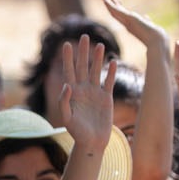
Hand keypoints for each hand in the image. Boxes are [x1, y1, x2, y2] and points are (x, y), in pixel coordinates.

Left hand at [56, 35, 115, 151]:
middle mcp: (83, 90)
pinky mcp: (106, 98)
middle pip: (83, 67)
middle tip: (84, 36)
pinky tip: (113, 61)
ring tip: (99, 45)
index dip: (68, 58)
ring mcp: (95, 93)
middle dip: (83, 52)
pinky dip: (111, 72)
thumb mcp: (68, 118)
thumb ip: (65, 102)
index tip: (67, 44)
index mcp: (72, 93)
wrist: (92, 143)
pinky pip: (109, 82)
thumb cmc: (77, 132)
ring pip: (96, 71)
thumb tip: (67, 86)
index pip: (69, 71)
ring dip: (98, 59)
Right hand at [100, 0, 167, 51]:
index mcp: (130, 24)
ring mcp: (125, 21)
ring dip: (107, 1)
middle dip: (110, 1)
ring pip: (113, 10)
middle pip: (115, 11)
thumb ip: (146, 20)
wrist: (156, 40)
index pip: (122, 13)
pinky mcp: (127, 18)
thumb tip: (146, 17)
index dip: (118, 5)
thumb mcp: (149, 25)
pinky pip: (115, 11)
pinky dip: (110, 4)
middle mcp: (126, 23)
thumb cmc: (155, 35)